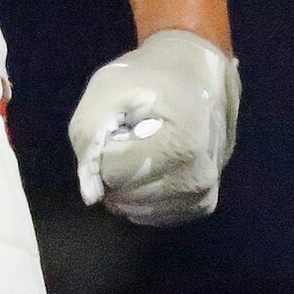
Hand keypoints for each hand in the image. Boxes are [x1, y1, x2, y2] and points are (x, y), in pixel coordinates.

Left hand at [67, 28, 238, 225]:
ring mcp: (203, 193)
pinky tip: (148, 166)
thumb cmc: (149, 79)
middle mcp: (198, 176)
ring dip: (126, 184)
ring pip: (138, 210)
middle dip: (114, 169)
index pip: (113, 173)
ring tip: (141, 147)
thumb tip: (91, 194)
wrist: (195, 77)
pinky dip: (141, 196)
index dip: (104, 148)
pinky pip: (155, 215)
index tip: (119, 124)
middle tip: (129, 135)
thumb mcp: (107, 87)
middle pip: (126, 195)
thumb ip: (89, 135)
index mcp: (181, 143)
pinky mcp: (203, 204)